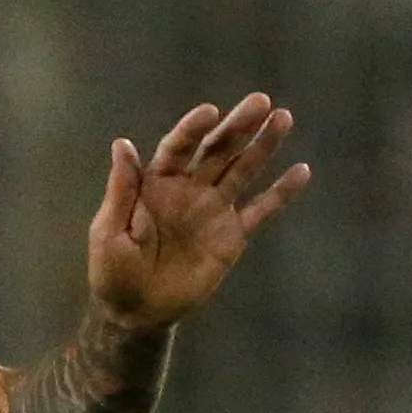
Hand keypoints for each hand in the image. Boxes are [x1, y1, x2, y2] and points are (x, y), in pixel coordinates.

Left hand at [87, 93, 309, 332]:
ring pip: (242, 169)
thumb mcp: (109, 231)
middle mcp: (189, 188)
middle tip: (261, 101)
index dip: (193, 129)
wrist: (137, 311)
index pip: (178, 147)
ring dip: (263, 145)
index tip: (210, 112)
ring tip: (283, 118)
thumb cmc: (113, 271)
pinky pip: (261, 209)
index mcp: (157, 183)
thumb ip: (122, 189)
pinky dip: (281, 192)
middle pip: (217, 150)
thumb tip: (122, 143)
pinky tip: (302, 171)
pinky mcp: (233, 234)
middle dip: (237, 126)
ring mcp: (214, 209)